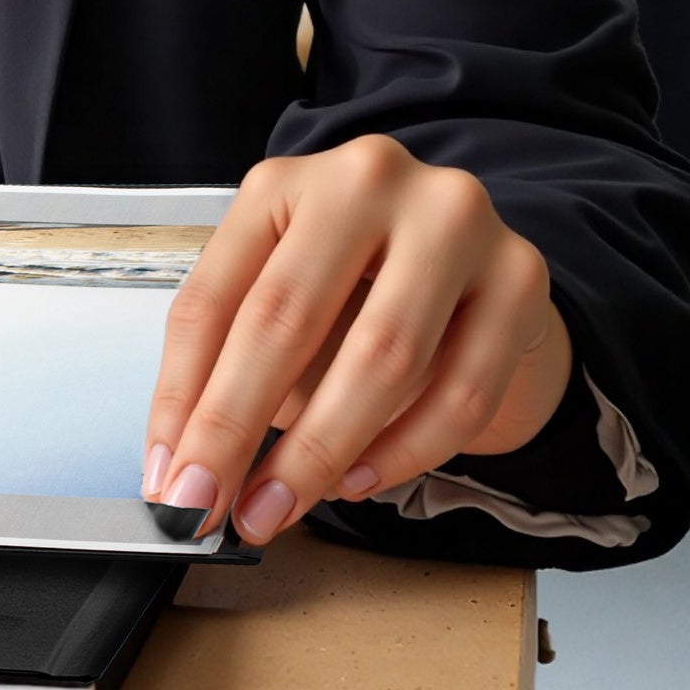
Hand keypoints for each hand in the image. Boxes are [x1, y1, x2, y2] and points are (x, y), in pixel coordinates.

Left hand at [140, 135, 570, 546]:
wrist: (467, 268)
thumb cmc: (354, 289)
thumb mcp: (274, 304)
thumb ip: (228, 371)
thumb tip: (188, 471)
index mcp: (283, 182)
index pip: (213, 301)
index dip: (182, 400)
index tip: (170, 481)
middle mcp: (369, 182)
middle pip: (288, 320)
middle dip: (238, 431)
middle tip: (211, 507)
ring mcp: (454, 220)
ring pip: (381, 358)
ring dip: (321, 452)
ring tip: (281, 506)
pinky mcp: (519, 275)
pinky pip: (461, 389)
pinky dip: (404, 451)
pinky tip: (358, 478)